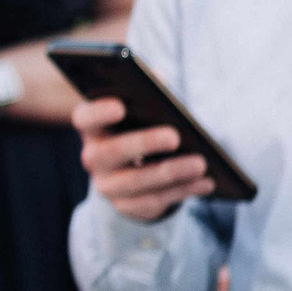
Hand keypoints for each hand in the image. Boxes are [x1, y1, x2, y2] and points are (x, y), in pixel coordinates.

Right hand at [74, 95, 212, 222]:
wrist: (133, 168)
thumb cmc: (140, 126)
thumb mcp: (140, 110)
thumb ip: (147, 94)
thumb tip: (161, 84)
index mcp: (92, 126)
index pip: (85, 117)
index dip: (99, 112)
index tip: (121, 107)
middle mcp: (92, 157)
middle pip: (111, 152)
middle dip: (144, 143)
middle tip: (174, 136)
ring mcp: (106, 184)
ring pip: (135, 181)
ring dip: (171, 172)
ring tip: (200, 163)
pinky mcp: (125, 205)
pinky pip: (154, 201)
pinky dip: (182, 190)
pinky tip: (206, 182)